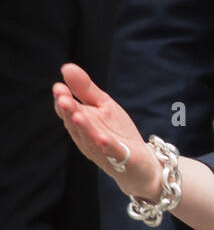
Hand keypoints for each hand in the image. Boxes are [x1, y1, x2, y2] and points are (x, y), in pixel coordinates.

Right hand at [52, 63, 161, 202]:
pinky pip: (111, 152)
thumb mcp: (102, 105)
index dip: (62, 101)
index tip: (59, 87)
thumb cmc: (117, 132)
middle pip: (76, 124)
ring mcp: (102, 150)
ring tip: (77, 114)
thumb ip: (86, 89)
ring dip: (83, 127)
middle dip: (69, 112)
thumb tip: (66, 68)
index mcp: (82, 124)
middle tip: (63, 99)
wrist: (140, 161)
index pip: (68, 112)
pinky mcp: (120, 158)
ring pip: (89, 138)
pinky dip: (106, 146)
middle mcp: (87, 138)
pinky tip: (102, 138)